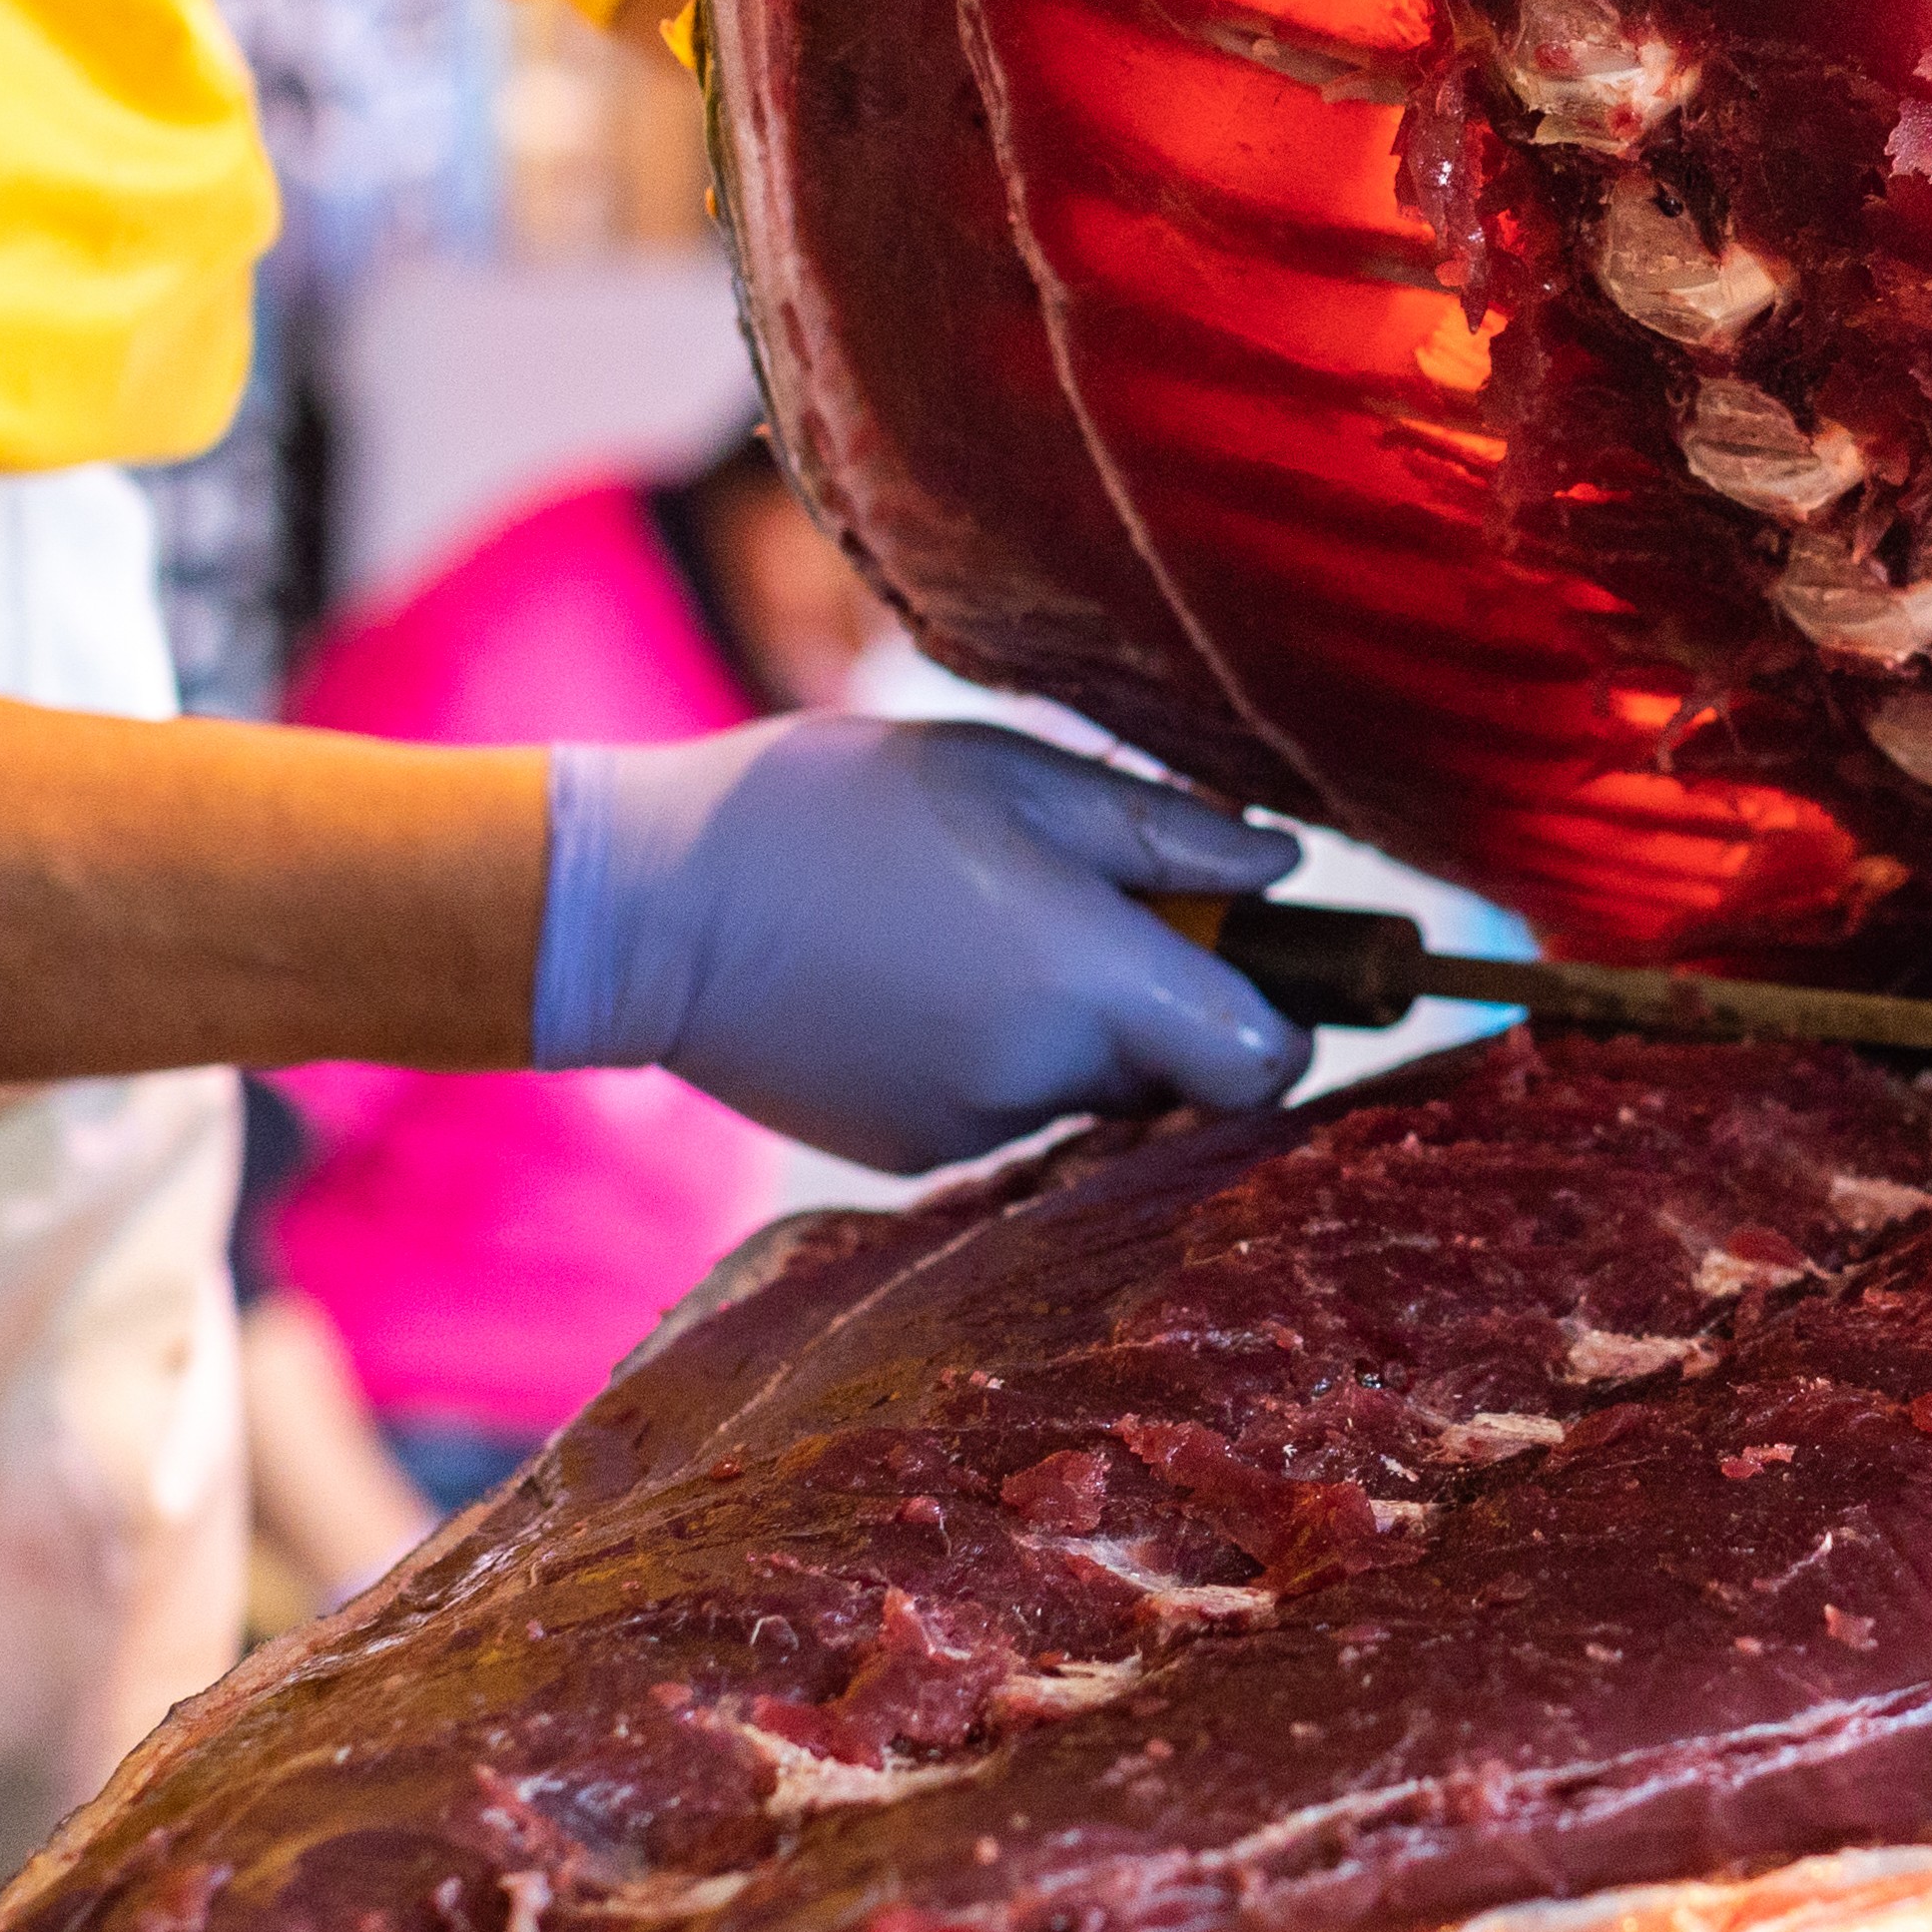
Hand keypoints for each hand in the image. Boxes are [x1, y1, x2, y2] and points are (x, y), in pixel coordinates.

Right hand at [535, 720, 1313, 1168]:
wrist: (647, 908)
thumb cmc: (838, 810)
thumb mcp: (1017, 777)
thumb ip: (1168, 834)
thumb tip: (1283, 872)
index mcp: (1093, 985)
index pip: (1266, 1063)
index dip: (1283, 1016)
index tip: (1256, 956)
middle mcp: (1049, 1083)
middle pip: (1178, 1076)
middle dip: (1166, 1003)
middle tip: (1094, 905)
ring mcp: (973, 1132)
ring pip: (1089, 1092)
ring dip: (1075, 1027)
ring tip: (978, 927)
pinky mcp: (909, 1154)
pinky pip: (1002, 1108)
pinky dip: (993, 1056)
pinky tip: (914, 980)